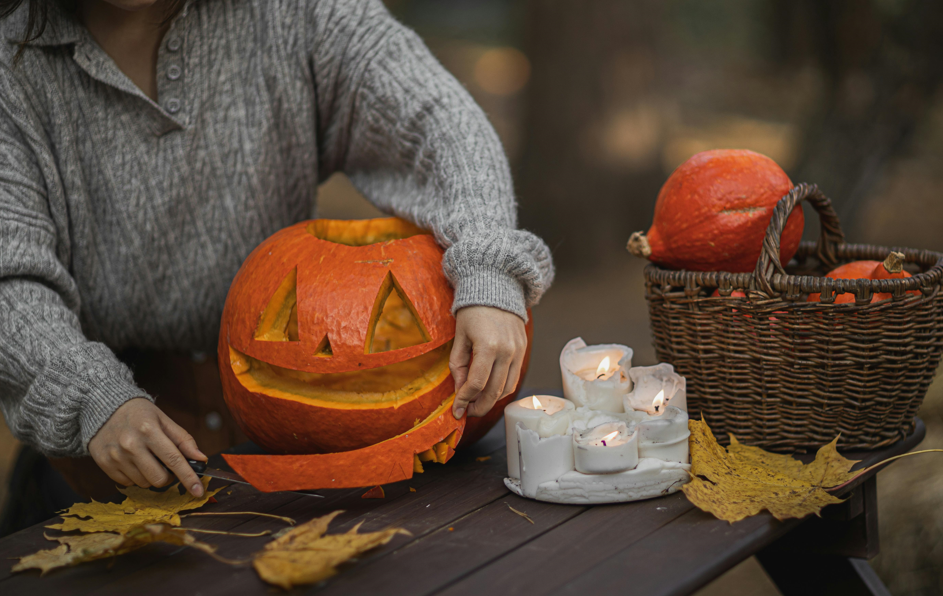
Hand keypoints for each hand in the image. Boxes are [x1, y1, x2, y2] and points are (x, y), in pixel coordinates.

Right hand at [89, 398, 207, 496]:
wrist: (103, 407)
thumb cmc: (139, 413)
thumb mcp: (164, 420)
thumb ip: (183, 440)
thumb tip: (201, 459)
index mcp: (149, 430)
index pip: (174, 460)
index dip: (189, 478)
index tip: (199, 491)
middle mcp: (131, 445)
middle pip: (159, 479)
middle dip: (169, 477)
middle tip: (167, 465)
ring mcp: (116, 456)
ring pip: (144, 483)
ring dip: (151, 476)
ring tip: (147, 458)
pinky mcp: (104, 464)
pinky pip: (128, 483)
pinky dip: (136, 476)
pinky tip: (133, 461)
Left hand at [450, 306, 526, 418]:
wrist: (496, 288)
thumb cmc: (473, 311)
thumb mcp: (459, 337)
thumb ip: (458, 366)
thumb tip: (460, 391)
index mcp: (488, 346)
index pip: (476, 384)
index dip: (464, 400)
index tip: (457, 410)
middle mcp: (507, 351)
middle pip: (494, 391)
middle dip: (479, 407)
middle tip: (467, 412)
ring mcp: (518, 351)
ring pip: (507, 388)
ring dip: (492, 401)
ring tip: (477, 403)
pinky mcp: (523, 350)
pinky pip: (514, 377)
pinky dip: (502, 388)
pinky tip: (489, 390)